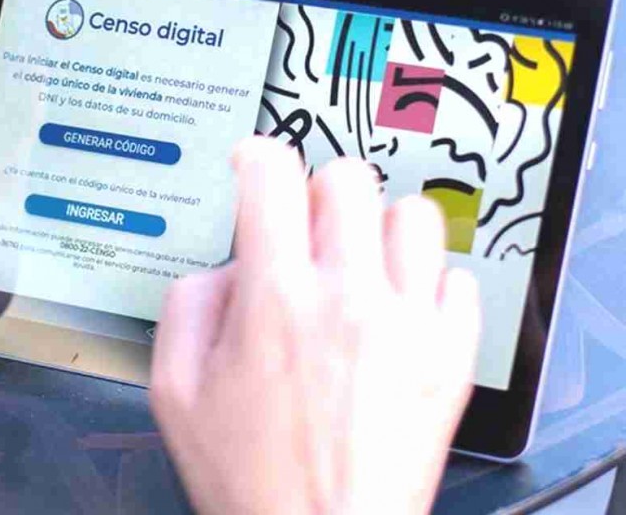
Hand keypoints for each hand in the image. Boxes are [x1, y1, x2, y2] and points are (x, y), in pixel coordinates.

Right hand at [151, 139, 480, 514]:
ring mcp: (410, 324)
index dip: (256, 156)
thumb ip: (186, 306)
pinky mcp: (451, 356)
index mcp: (276, 300)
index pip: (272, 177)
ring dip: (377, 228)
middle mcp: (349, 297)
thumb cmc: (248, 476)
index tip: (254, 165)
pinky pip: (459, 280)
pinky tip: (400, 310)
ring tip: (358, 264)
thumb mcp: (175, 392)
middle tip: (303, 227)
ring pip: (414, 216)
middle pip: (348, 179)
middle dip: (316, 191)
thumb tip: (227, 267)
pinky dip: (428, 283)